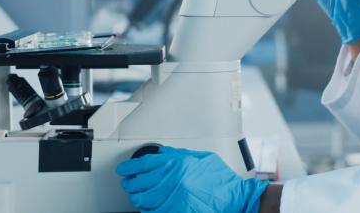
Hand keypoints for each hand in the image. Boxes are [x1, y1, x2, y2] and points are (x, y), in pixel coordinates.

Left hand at [117, 146, 267, 212]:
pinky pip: (155, 212)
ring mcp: (175, 196)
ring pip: (145, 199)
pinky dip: (147, 211)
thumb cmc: (221, 180)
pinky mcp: (177, 210)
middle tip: (127, 183)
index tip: (123, 169)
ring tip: (135, 196)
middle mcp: (175, 178)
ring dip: (136, 198)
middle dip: (130, 183)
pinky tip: (146, 208)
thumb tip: (161, 153)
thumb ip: (180, 154)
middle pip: (141, 181)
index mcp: (179, 163)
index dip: (130, 166)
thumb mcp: (202, 158)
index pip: (146, 163)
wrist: (235, 199)